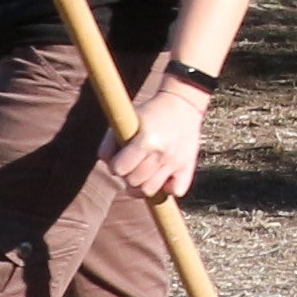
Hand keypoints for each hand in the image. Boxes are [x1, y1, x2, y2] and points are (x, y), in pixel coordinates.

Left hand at [103, 76, 205, 200]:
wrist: (182, 105)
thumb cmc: (148, 114)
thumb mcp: (126, 121)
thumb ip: (110, 143)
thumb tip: (109, 167)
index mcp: (146, 140)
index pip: (119, 169)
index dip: (115, 166)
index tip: (119, 160)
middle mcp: (162, 153)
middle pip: (133, 182)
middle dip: (128, 175)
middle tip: (132, 165)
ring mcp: (176, 162)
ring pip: (149, 190)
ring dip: (142, 184)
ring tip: (143, 173)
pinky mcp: (188, 167)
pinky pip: (175, 191)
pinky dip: (167, 187)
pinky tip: (163, 176)